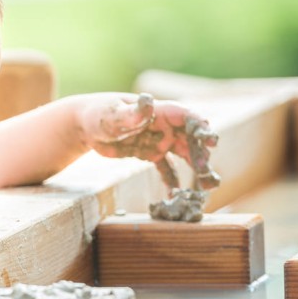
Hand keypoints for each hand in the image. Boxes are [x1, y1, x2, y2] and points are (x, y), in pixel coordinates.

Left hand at [80, 93, 220, 189]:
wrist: (85, 126)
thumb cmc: (99, 114)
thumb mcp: (113, 114)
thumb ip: (132, 113)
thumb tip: (148, 101)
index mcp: (159, 111)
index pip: (186, 116)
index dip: (200, 126)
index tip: (211, 140)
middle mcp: (164, 125)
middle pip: (190, 139)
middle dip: (201, 155)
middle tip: (206, 174)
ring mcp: (160, 140)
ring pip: (185, 154)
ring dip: (196, 169)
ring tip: (205, 188)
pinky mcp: (151, 154)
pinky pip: (167, 169)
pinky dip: (173, 182)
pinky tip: (177, 196)